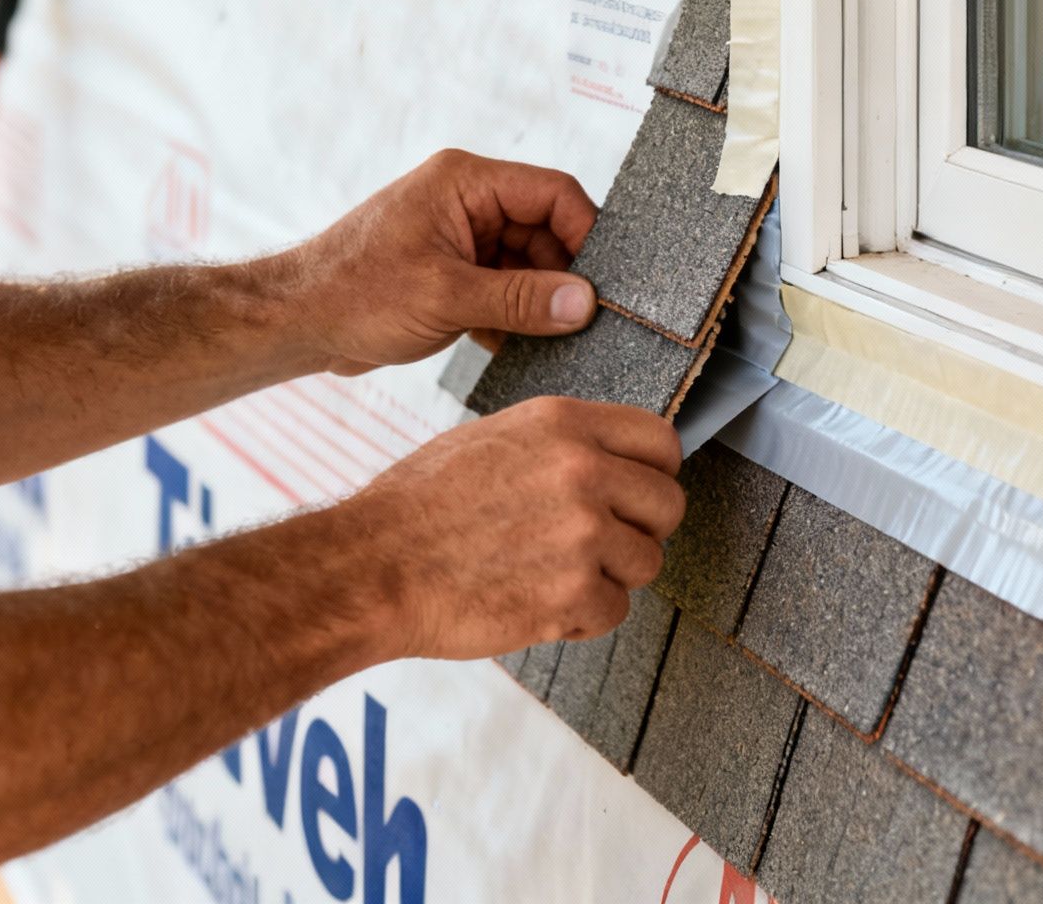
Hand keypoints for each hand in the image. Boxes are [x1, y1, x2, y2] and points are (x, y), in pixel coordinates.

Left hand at [285, 150, 599, 374]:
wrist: (295, 323)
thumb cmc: (352, 294)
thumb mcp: (446, 297)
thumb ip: (521, 299)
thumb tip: (584, 302)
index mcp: (465, 183)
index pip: (553, 193)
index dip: (586, 234)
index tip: (604, 282)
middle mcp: (467, 203)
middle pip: (546, 232)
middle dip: (563, 277)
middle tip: (585, 321)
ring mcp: (461, 240)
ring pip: (529, 266)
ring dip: (539, 303)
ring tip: (553, 340)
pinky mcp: (454, 275)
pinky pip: (506, 290)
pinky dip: (516, 319)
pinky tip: (518, 348)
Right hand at [337, 397, 685, 660]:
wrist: (374, 568)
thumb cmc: (420, 506)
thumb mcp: (493, 439)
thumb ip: (561, 446)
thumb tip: (611, 462)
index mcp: (563, 424)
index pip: (661, 441)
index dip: (655, 473)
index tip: (638, 495)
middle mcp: (582, 472)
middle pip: (668, 505)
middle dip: (641, 530)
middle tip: (600, 546)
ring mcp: (583, 534)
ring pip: (647, 562)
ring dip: (610, 577)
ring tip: (554, 575)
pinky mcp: (574, 593)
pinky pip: (614, 610)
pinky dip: (582, 618)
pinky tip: (538, 603)